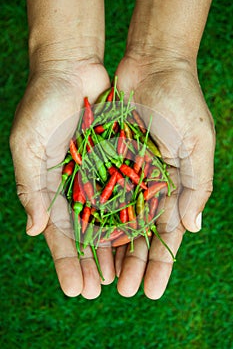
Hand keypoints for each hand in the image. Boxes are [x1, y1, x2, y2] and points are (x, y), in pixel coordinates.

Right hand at [10, 61, 114, 297]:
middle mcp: (73, 185)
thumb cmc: (43, 104)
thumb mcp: (28, 146)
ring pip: (106, 218)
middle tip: (98, 292)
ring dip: (111, 248)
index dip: (66, 260)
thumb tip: (34, 230)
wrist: (71, 69)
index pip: (57, 231)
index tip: (75, 288)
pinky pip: (125, 192)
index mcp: (48, 185)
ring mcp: (96, 174)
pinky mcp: (116, 160)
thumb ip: (30, 187)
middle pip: (83, 232)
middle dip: (89, 262)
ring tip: (119, 277)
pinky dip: (129, 215)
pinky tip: (136, 239)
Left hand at [114, 53, 214, 298]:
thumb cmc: (181, 103)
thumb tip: (191, 227)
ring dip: (112, 249)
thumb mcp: (197, 144)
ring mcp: (128, 174)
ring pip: (118, 220)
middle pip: (141, 233)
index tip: (151, 289)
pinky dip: (95, 217)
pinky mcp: (107, 160)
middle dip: (134, 262)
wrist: (152, 67)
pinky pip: (99, 193)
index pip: (168, 233)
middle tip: (125, 292)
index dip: (161, 262)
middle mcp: (151, 185)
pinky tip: (90, 241)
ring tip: (104, 277)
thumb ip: (197, 186)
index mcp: (176, 185)